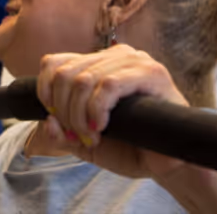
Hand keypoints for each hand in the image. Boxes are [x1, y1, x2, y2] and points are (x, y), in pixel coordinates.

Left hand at [36, 44, 189, 179]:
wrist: (170, 162)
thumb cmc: (129, 147)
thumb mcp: (84, 142)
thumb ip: (61, 134)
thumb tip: (47, 122)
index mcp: (97, 62)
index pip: (54, 63)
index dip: (45, 92)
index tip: (56, 119)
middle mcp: (114, 55)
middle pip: (65, 74)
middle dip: (64, 111)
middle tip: (77, 136)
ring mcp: (134, 60)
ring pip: (84, 79)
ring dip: (80, 114)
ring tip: (91, 137)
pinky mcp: (151, 73)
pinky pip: (109, 84)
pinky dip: (97, 108)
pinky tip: (101, 126)